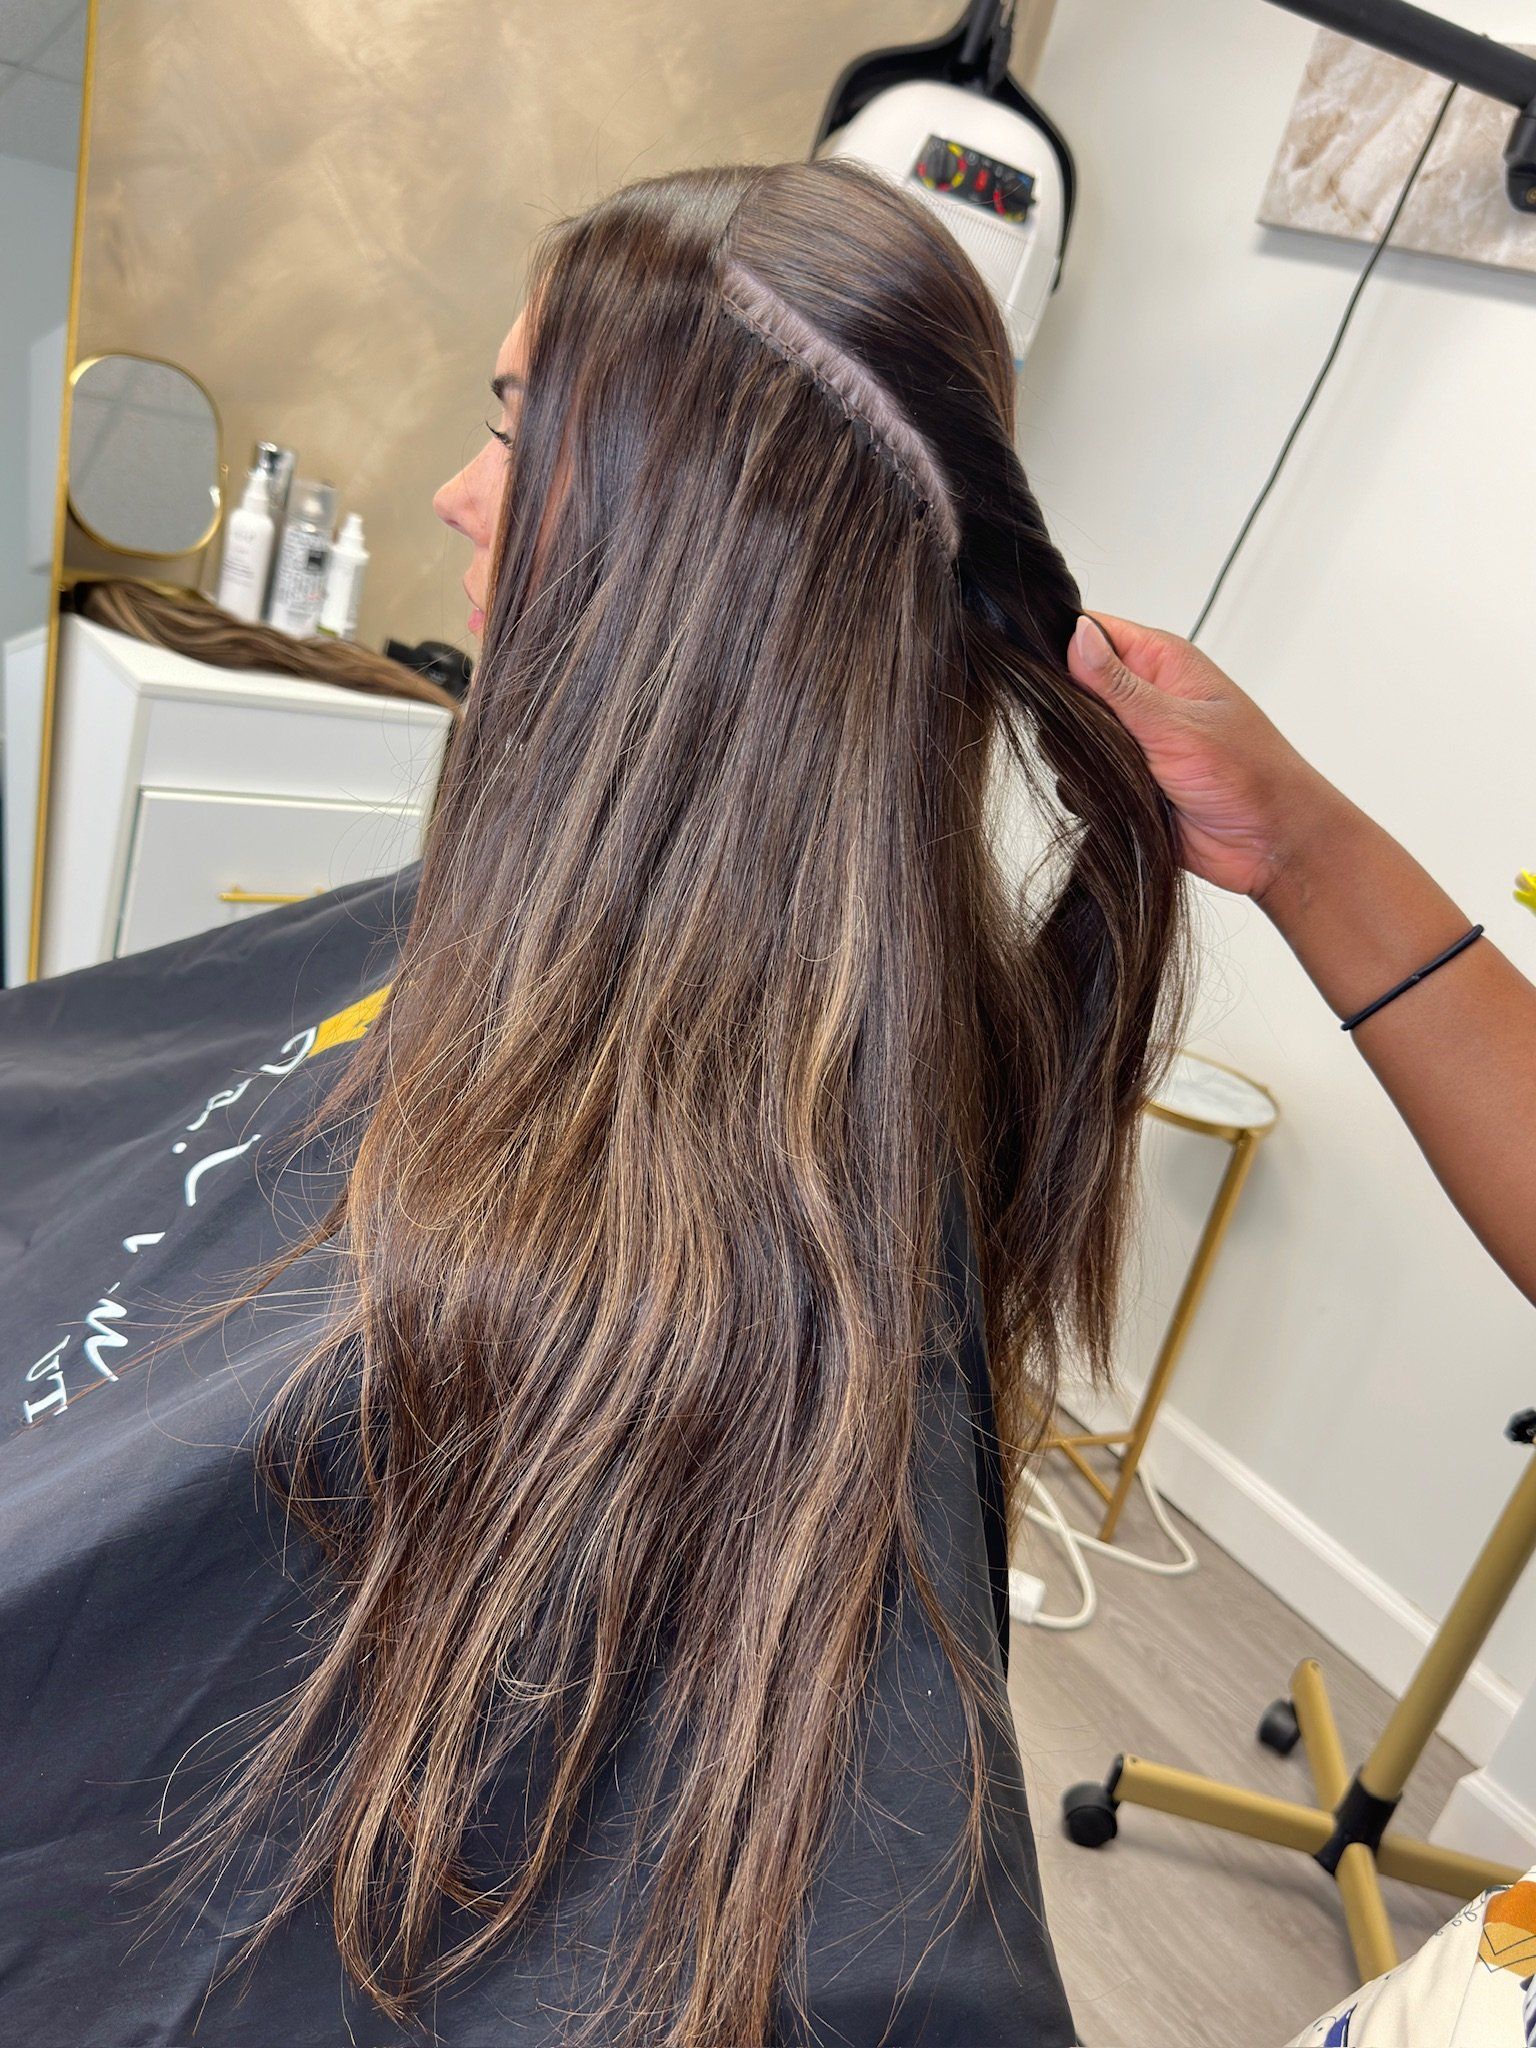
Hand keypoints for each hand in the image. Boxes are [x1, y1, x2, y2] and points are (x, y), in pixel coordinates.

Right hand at [1066, 611, 1340, 901]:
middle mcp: (1143, 697)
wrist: (1269, 842)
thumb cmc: (1249, 773)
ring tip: (1119, 774)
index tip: (1053, 674)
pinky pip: (1082, 779)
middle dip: (1072, 715)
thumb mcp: (1177, 723)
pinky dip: (1088, 791)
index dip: (1067, 645)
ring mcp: (1133, 739)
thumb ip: (1119, 685)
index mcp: (1162, 663)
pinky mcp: (1125, 780)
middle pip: (1074, 686)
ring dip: (1082, 759)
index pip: (1095, 632)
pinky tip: (1113, 800)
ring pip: (1072, 737)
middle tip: (1099, 738)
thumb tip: (1078, 635)